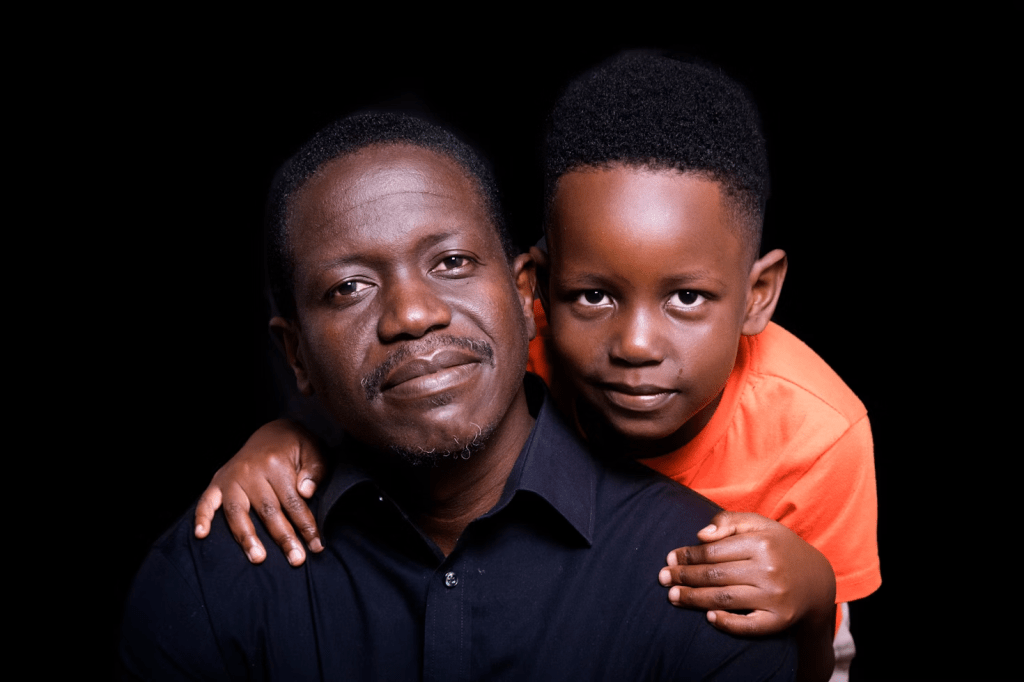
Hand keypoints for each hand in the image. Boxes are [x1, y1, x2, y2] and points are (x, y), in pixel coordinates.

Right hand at [194, 419, 327, 565]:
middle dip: (284, 538)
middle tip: (296, 559)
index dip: (306, 525)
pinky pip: (206, 501)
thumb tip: (306, 492)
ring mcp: (231, 477)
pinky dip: (202, 517)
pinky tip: (201, 535)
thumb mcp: (314, 450)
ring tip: (258, 558)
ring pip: (237, 512)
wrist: (272, 431)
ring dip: (247, 537)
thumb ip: (314, 470)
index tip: (316, 546)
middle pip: (268, 511)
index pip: (293, 501)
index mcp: (275, 463)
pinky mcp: (218, 481)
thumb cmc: (296, 446)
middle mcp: (250, 471)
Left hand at [658, 511, 835, 635]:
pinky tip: (708, 618)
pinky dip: (726, 623)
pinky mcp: (779, 620)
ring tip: (673, 596)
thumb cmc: (779, 547)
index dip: (688, 556)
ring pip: (724, 599)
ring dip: (694, 600)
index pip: (713, 551)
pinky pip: (748, 625)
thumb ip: (729, 521)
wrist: (817, 580)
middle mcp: (769, 570)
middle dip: (684, 577)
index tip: (670, 558)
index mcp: (761, 544)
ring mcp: (775, 597)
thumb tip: (700, 536)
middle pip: (715, 575)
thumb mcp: (759, 524)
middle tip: (662, 578)